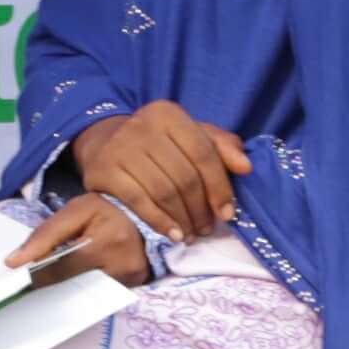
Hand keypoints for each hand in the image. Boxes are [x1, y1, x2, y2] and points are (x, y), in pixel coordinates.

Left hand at [5, 195, 156, 290]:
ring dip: (66, 291)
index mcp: (108, 240)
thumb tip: (14, 262)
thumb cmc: (106, 211)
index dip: (38, 276)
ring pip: (86, 296)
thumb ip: (45, 234)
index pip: (63, 267)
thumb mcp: (75, 211)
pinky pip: (99, 297)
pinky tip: (71, 287)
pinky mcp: (133, 289)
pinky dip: (82, 292)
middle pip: (74, 287)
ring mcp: (131, 282)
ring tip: (50, 284)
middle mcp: (123, 266)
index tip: (18, 281)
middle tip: (29, 286)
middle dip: (50, 286)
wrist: (141, 217)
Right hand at [71, 102, 249, 242]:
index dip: (219, 187)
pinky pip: (138, 201)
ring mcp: (120, 148)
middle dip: (200, 209)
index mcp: (168, 114)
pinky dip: (159, 222)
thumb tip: (245, 166)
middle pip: (184, 176)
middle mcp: (142, 126)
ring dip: (182, 219)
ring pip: (163, 192)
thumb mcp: (190, 136)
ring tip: (192, 234)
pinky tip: (173, 234)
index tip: (227, 213)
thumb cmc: (158, 142)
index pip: (203, 153)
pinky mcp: (103, 170)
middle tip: (207, 228)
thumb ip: (221, 147)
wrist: (105, 141)